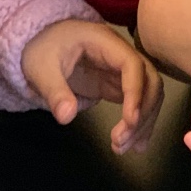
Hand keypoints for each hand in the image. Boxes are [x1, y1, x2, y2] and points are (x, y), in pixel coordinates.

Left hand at [22, 19, 163, 153]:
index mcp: (104, 42)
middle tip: (121, 141)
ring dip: (143, 122)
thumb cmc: (41, 49)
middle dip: (142, 113)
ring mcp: (121, 70)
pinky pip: (138, 103)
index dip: (135, 92)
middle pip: (149, 80)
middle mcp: (121, 54)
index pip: (132, 65)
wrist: (40, 43)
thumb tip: (66, 117)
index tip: (130, 120)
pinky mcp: (118, 84)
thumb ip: (55, 92)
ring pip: (149, 94)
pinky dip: (139, 123)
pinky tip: (135, 144)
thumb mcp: (41, 68)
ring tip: (121, 148)